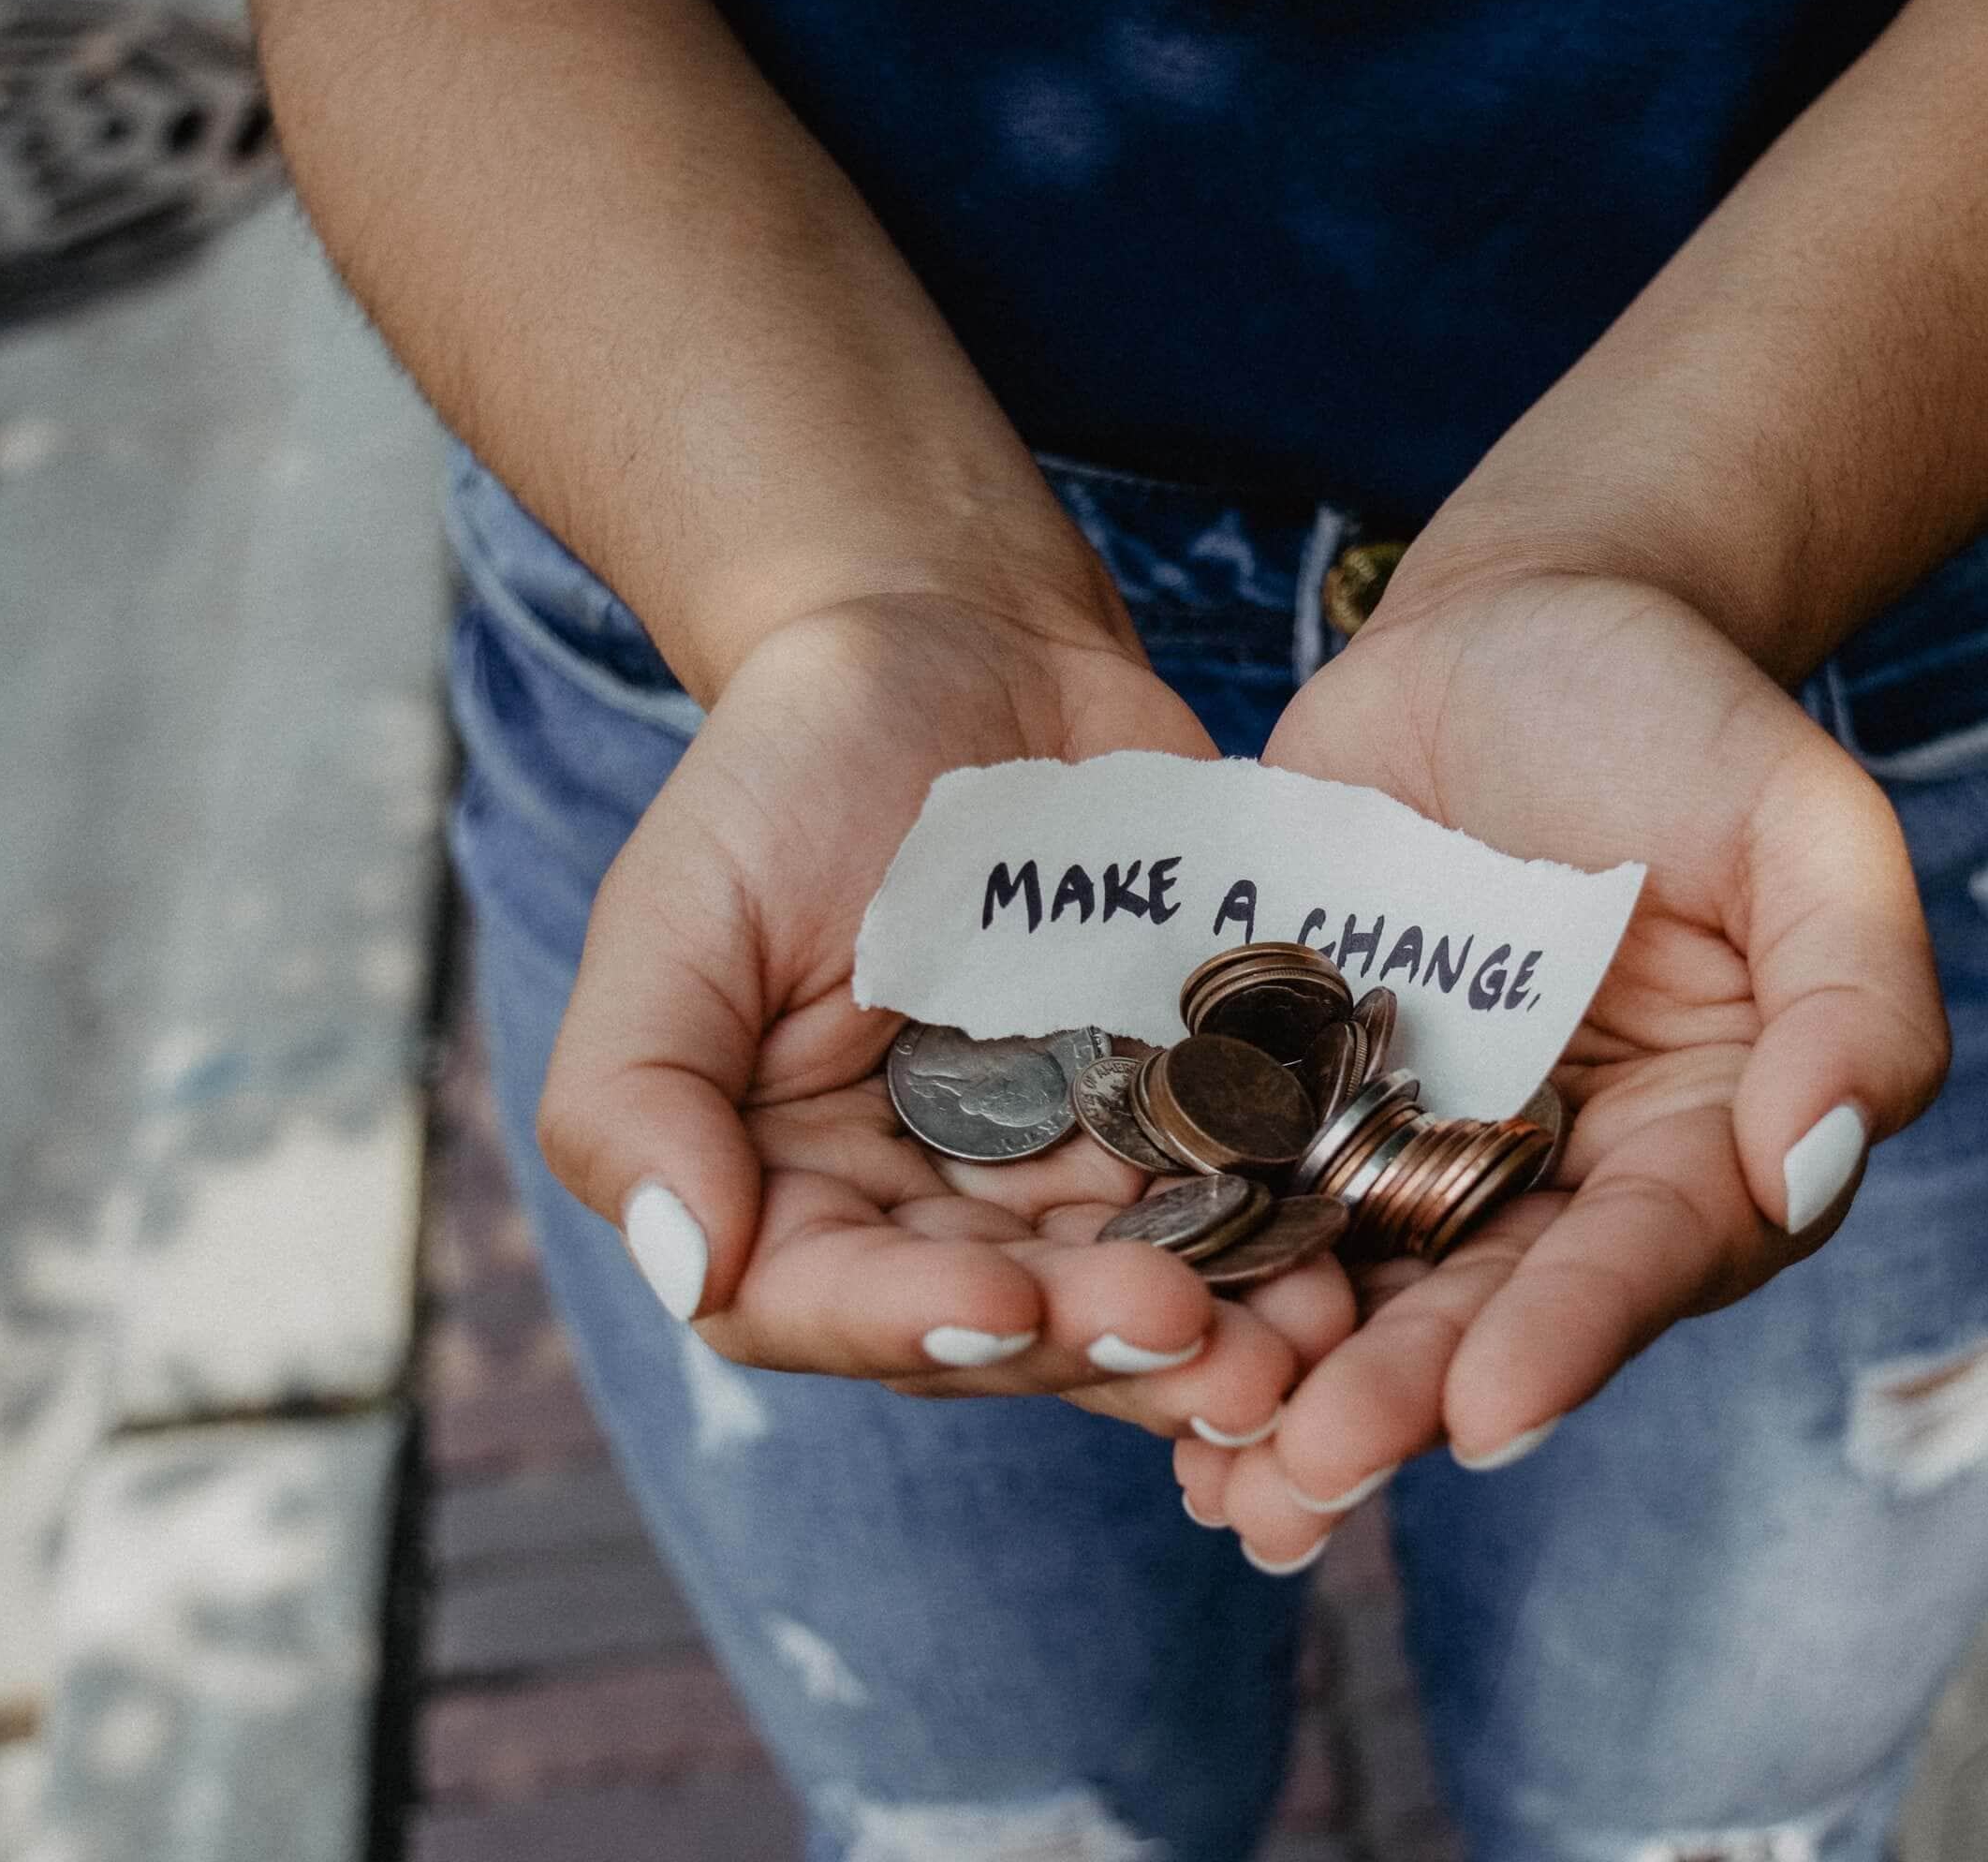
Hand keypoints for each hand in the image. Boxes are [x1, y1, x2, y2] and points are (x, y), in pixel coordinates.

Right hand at [536, 595, 1353, 1437]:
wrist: (962, 643)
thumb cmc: (791, 768)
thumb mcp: (677, 910)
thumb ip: (635, 1093)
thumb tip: (686, 1266)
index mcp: (788, 1187)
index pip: (825, 1304)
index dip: (914, 1326)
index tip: (1008, 1307)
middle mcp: (927, 1210)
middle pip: (1005, 1326)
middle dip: (1101, 1344)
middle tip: (1202, 1341)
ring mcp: (1065, 1170)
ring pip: (1135, 1291)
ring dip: (1221, 1334)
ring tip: (1303, 1341)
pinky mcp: (1181, 1112)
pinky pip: (1237, 1199)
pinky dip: (1289, 1237)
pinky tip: (1351, 1259)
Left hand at [1181, 571, 1948, 1564]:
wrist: (1515, 624)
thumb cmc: (1681, 714)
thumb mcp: (1804, 821)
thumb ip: (1853, 991)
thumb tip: (1813, 1163)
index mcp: (1700, 1141)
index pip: (1646, 1255)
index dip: (1573, 1334)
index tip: (1491, 1410)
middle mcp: (1558, 1177)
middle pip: (1485, 1309)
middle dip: (1401, 1398)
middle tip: (1310, 1473)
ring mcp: (1418, 1143)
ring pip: (1358, 1288)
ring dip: (1288, 1386)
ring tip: (1217, 1476)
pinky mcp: (1296, 1094)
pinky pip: (1245, 1195)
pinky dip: (1196, 1272)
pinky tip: (1124, 1348)